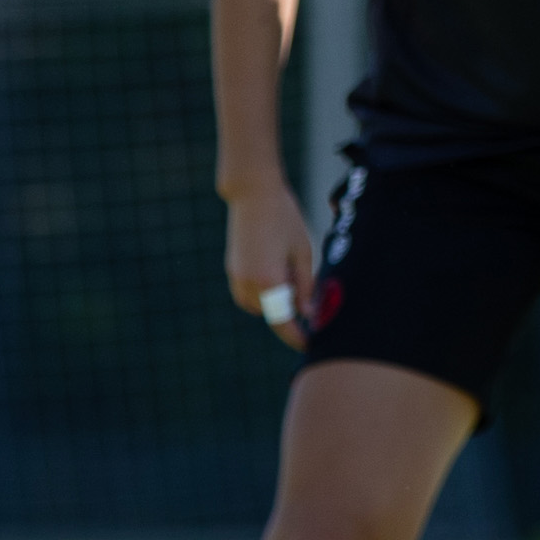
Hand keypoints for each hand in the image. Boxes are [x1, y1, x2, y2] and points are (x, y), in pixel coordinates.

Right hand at [224, 180, 319, 349]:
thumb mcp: (304, 252)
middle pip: (272, 313)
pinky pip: (248, 292)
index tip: (308, 345)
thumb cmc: (284, 219)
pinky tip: (276, 264)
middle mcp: (248, 283)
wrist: (254, 194)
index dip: (296, 336)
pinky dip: (264, 290)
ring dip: (275, 299)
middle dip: (290, 309)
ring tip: (289, 268)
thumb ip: (306, 286)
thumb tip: (308, 313)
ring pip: (259, 304)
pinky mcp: (232, 268)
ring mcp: (236, 276)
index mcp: (269, 281)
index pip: (283, 321)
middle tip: (307, 287)